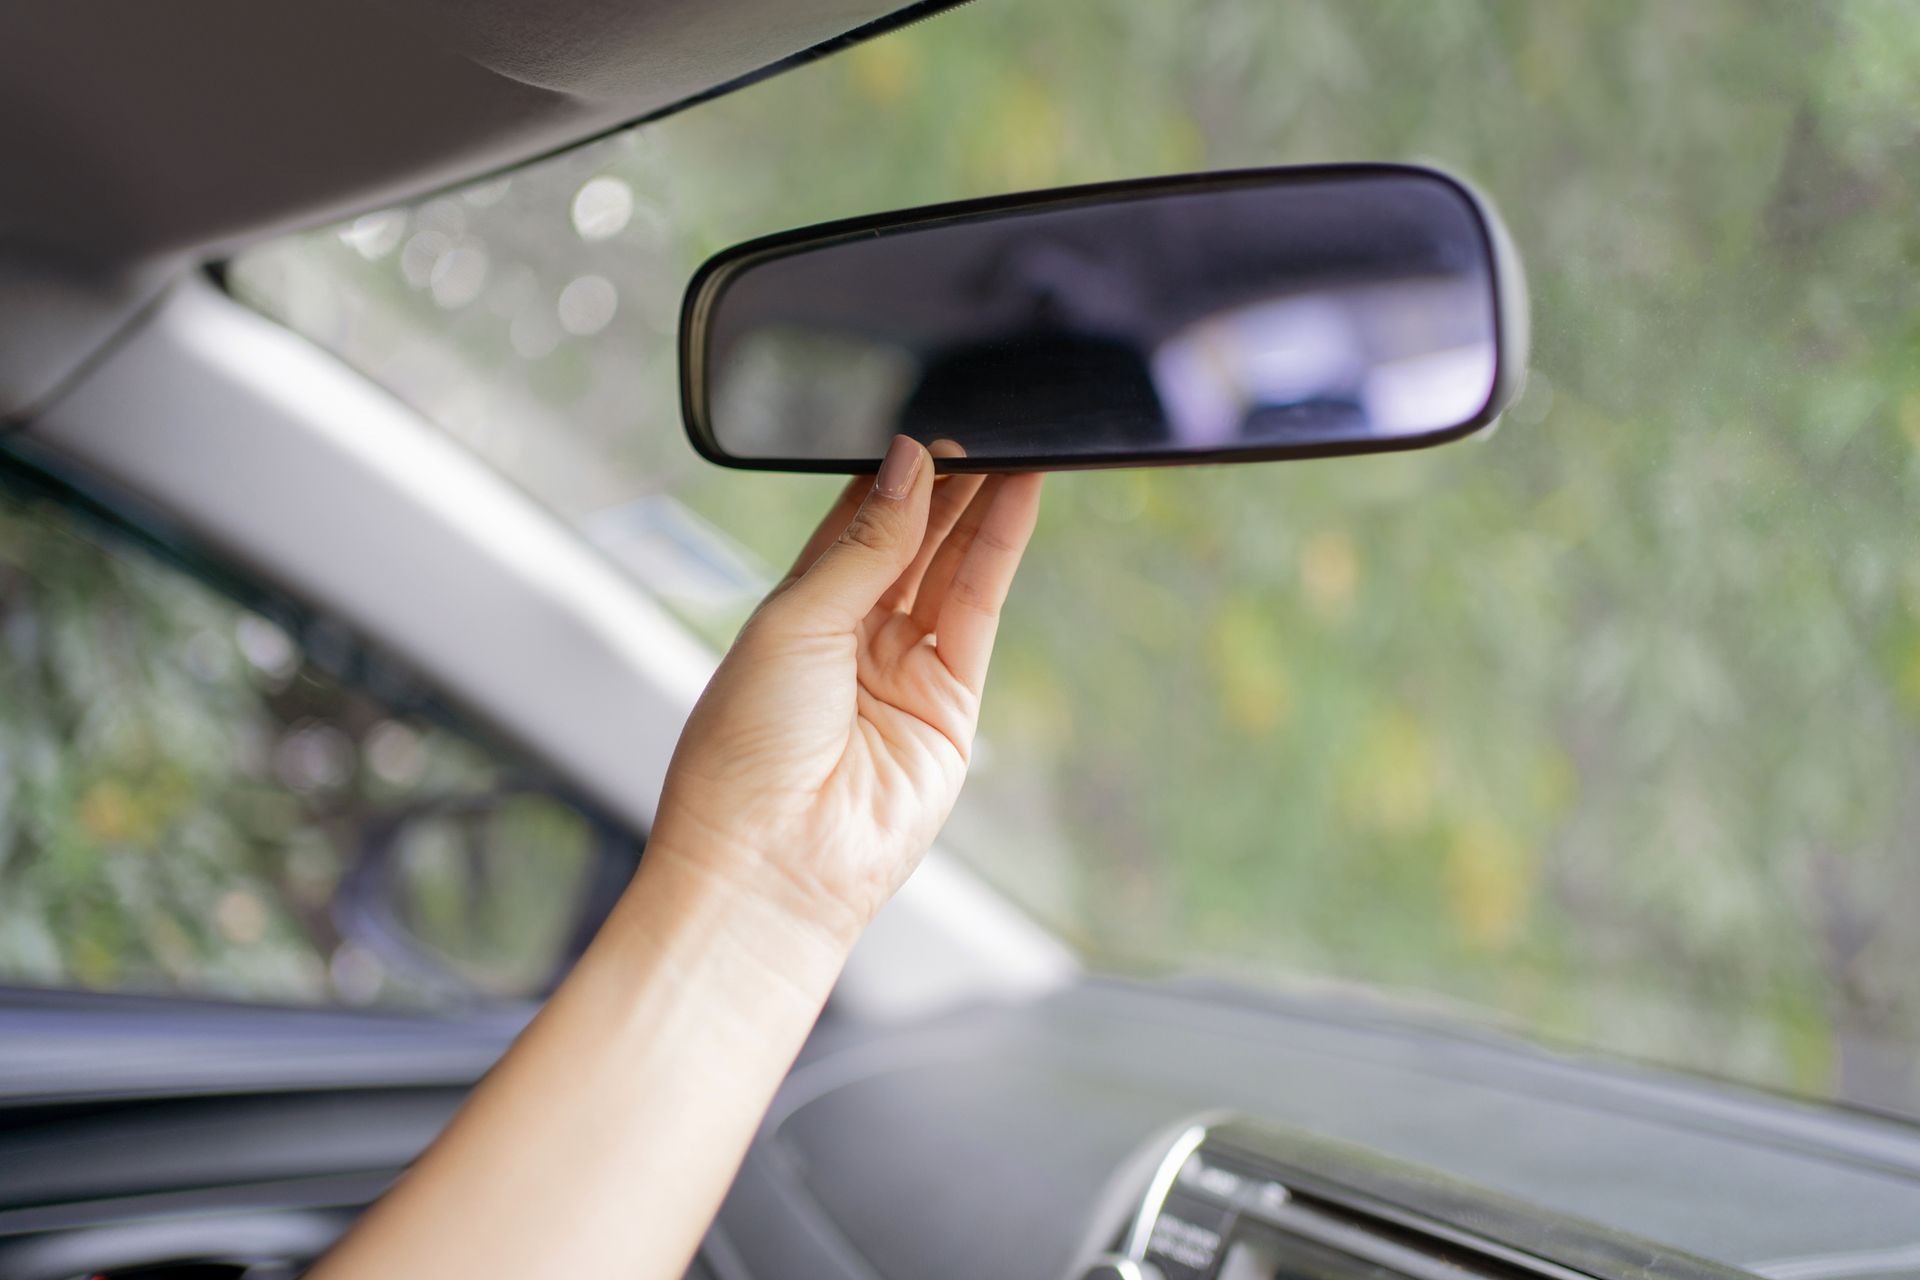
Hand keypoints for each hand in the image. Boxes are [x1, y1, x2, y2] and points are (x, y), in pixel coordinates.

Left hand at [647, 436, 1042, 943]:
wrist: (773, 863)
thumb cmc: (747, 753)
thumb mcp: (794, 622)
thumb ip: (862, 545)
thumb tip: (909, 467)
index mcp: (793, 619)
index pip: (849, 529)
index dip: (886, 478)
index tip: (917, 427)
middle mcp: (850, 643)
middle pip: (907, 544)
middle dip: (940, 486)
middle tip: (974, 425)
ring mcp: (903, 673)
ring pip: (949, 569)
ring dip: (978, 507)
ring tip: (1008, 443)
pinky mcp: (951, 704)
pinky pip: (980, 610)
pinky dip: (999, 549)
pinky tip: (1013, 494)